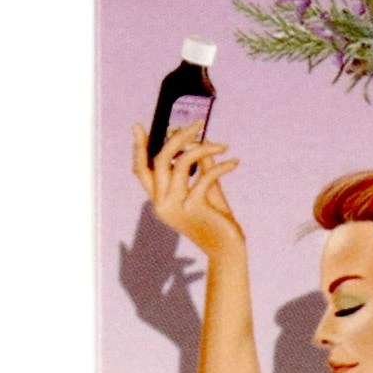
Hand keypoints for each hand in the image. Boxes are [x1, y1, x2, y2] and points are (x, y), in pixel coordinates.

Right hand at [131, 122, 243, 255]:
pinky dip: (221, 166)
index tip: (138, 127)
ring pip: (181, 163)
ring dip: (203, 148)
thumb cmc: (216, 220)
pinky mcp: (194, 207)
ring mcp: (176, 206)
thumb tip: (200, 142)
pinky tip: (234, 162)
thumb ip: (199, 169)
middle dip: (178, 137)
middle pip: (160, 160)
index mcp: (159, 200)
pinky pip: (204, 176)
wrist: (226, 248)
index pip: (141, 171)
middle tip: (198, 124)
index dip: (138, 148)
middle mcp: (162, 204)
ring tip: (223, 145)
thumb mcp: (206, 191)